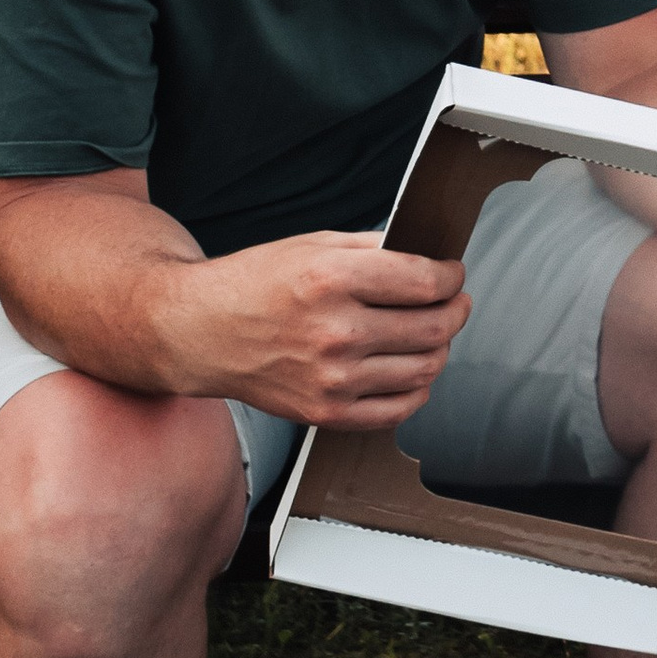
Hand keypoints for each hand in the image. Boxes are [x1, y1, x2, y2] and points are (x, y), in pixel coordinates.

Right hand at [148, 230, 471, 429]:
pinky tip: (411, 370)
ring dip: (441, 348)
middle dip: (456, 310)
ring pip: (424, 369)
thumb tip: (428, 257)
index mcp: (332, 280)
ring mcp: (331, 379)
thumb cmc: (255, 282)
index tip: (452, 274)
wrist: (200, 330)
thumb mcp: (314, 244)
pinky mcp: (325, 412)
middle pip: (434, 328)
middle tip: (454, 302)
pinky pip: (398, 409)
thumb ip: (375, 248)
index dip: (451, 277)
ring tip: (432, 333)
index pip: (425, 283)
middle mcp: (334, 332)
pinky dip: (418, 389)